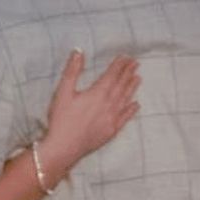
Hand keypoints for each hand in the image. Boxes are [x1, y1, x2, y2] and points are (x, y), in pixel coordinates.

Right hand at [39, 51, 139, 183]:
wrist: (64, 148)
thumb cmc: (61, 119)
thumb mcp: (63, 92)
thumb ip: (72, 70)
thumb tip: (78, 51)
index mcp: (97, 93)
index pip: (111, 75)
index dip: (118, 65)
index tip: (125, 57)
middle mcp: (108, 105)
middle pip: (120, 86)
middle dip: (128, 73)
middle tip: (135, 63)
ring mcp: (112, 119)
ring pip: (125, 100)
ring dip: (132, 88)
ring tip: (138, 78)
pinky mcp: (111, 131)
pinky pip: (125, 118)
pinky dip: (131, 110)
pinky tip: (136, 104)